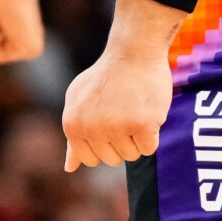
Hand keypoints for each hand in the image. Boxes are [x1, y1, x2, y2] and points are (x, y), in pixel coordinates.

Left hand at [61, 5, 175, 169]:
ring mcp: (116, 127)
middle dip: (122, 140)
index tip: (109, 122)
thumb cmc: (106, 77)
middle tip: (123, 111)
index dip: (104, 144)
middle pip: (113, 159)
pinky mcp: (142, 125)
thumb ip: (74, 135)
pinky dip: (152, 134)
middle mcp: (91, 129)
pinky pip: (149, 149)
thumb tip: (69, 168)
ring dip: (137, 137)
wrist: (133, 51)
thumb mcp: (78, 101)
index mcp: (72, 125)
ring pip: (132, 156)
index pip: (91, 159)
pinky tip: (146, 111)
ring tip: (133, 108)